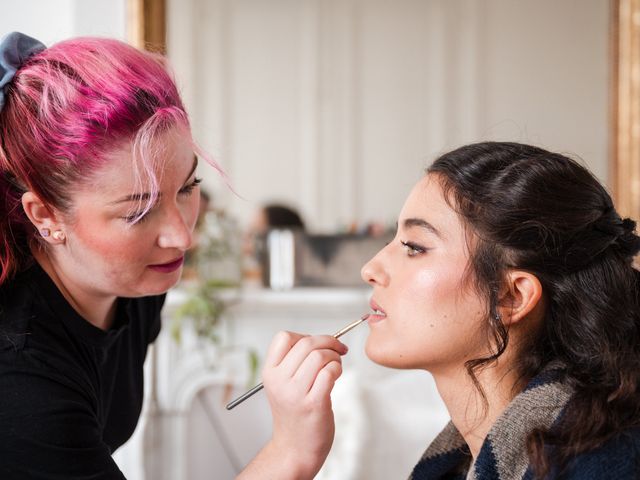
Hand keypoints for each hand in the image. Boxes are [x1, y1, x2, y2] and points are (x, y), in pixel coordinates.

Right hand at [237, 331, 347, 479]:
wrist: (295, 448)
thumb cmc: (295, 413)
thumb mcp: (283, 384)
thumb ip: (295, 361)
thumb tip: (322, 340)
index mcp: (270, 372)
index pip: (284, 337)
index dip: (305, 335)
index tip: (318, 343)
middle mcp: (279, 381)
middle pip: (306, 343)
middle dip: (328, 342)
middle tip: (338, 349)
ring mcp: (295, 393)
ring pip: (320, 356)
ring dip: (334, 357)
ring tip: (335, 367)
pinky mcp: (314, 403)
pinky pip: (329, 372)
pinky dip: (337, 370)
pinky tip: (336, 377)